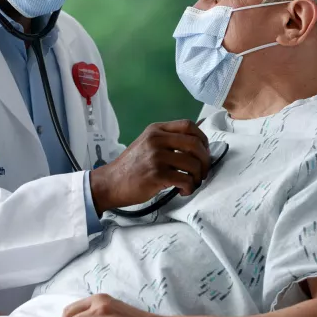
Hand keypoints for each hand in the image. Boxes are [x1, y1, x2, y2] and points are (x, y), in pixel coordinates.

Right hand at [90, 120, 209, 213]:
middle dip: (205, 160)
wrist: (110, 182)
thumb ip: (167, 141)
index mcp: (156, 129)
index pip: (189, 125)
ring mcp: (156, 156)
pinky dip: (189, 188)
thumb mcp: (147, 144)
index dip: (202, 139)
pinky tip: (182, 191)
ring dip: (198, 177)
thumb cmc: (131, 166)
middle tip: (203, 172)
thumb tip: (196, 147)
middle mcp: (156, 139)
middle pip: (195, 144)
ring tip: (191, 184)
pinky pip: (185, 180)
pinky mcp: (156, 174)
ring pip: (193, 164)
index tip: (203, 152)